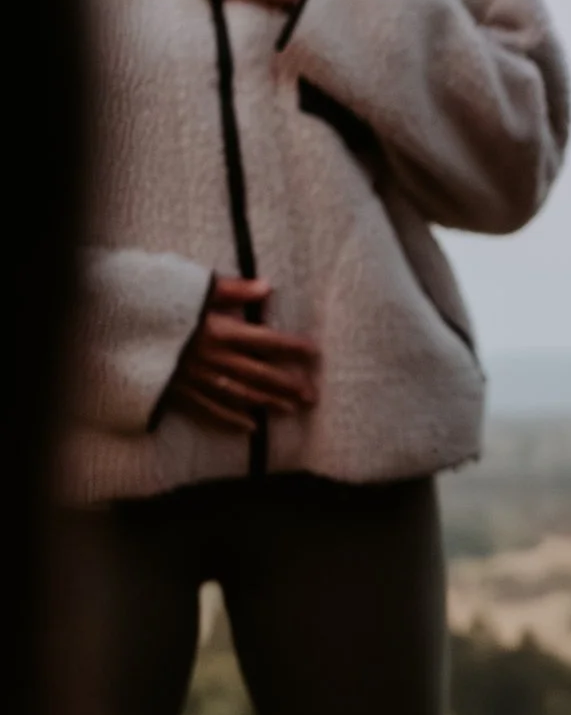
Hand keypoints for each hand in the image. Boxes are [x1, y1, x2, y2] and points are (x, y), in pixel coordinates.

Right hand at [166, 276, 320, 429]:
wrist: (111, 327)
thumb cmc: (154, 302)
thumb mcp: (192, 289)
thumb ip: (231, 289)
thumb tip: (266, 287)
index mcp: (219, 331)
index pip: (266, 341)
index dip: (292, 348)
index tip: (315, 353)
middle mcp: (213, 359)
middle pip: (259, 374)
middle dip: (288, 385)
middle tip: (312, 396)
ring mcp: (196, 379)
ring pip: (239, 395)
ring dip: (267, 403)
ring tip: (291, 410)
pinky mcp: (178, 392)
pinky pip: (209, 410)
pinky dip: (230, 419)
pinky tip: (250, 427)